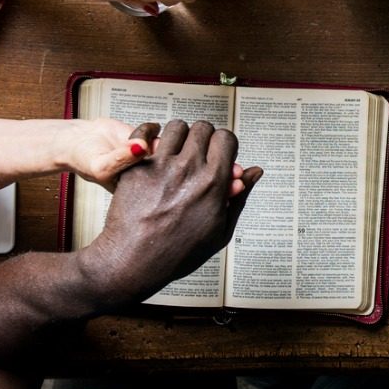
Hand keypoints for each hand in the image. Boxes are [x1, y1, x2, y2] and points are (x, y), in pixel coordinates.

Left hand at [73, 120, 263, 308]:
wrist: (133, 262)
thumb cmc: (176, 253)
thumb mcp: (220, 231)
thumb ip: (240, 197)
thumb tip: (254, 173)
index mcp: (212, 183)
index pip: (226, 138)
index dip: (225, 144)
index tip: (220, 153)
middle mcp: (188, 169)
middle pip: (203, 127)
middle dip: (205, 137)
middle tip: (199, 151)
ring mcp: (160, 166)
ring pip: (177, 126)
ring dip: (180, 135)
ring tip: (176, 150)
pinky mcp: (136, 167)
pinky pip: (145, 134)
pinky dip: (150, 134)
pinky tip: (152, 144)